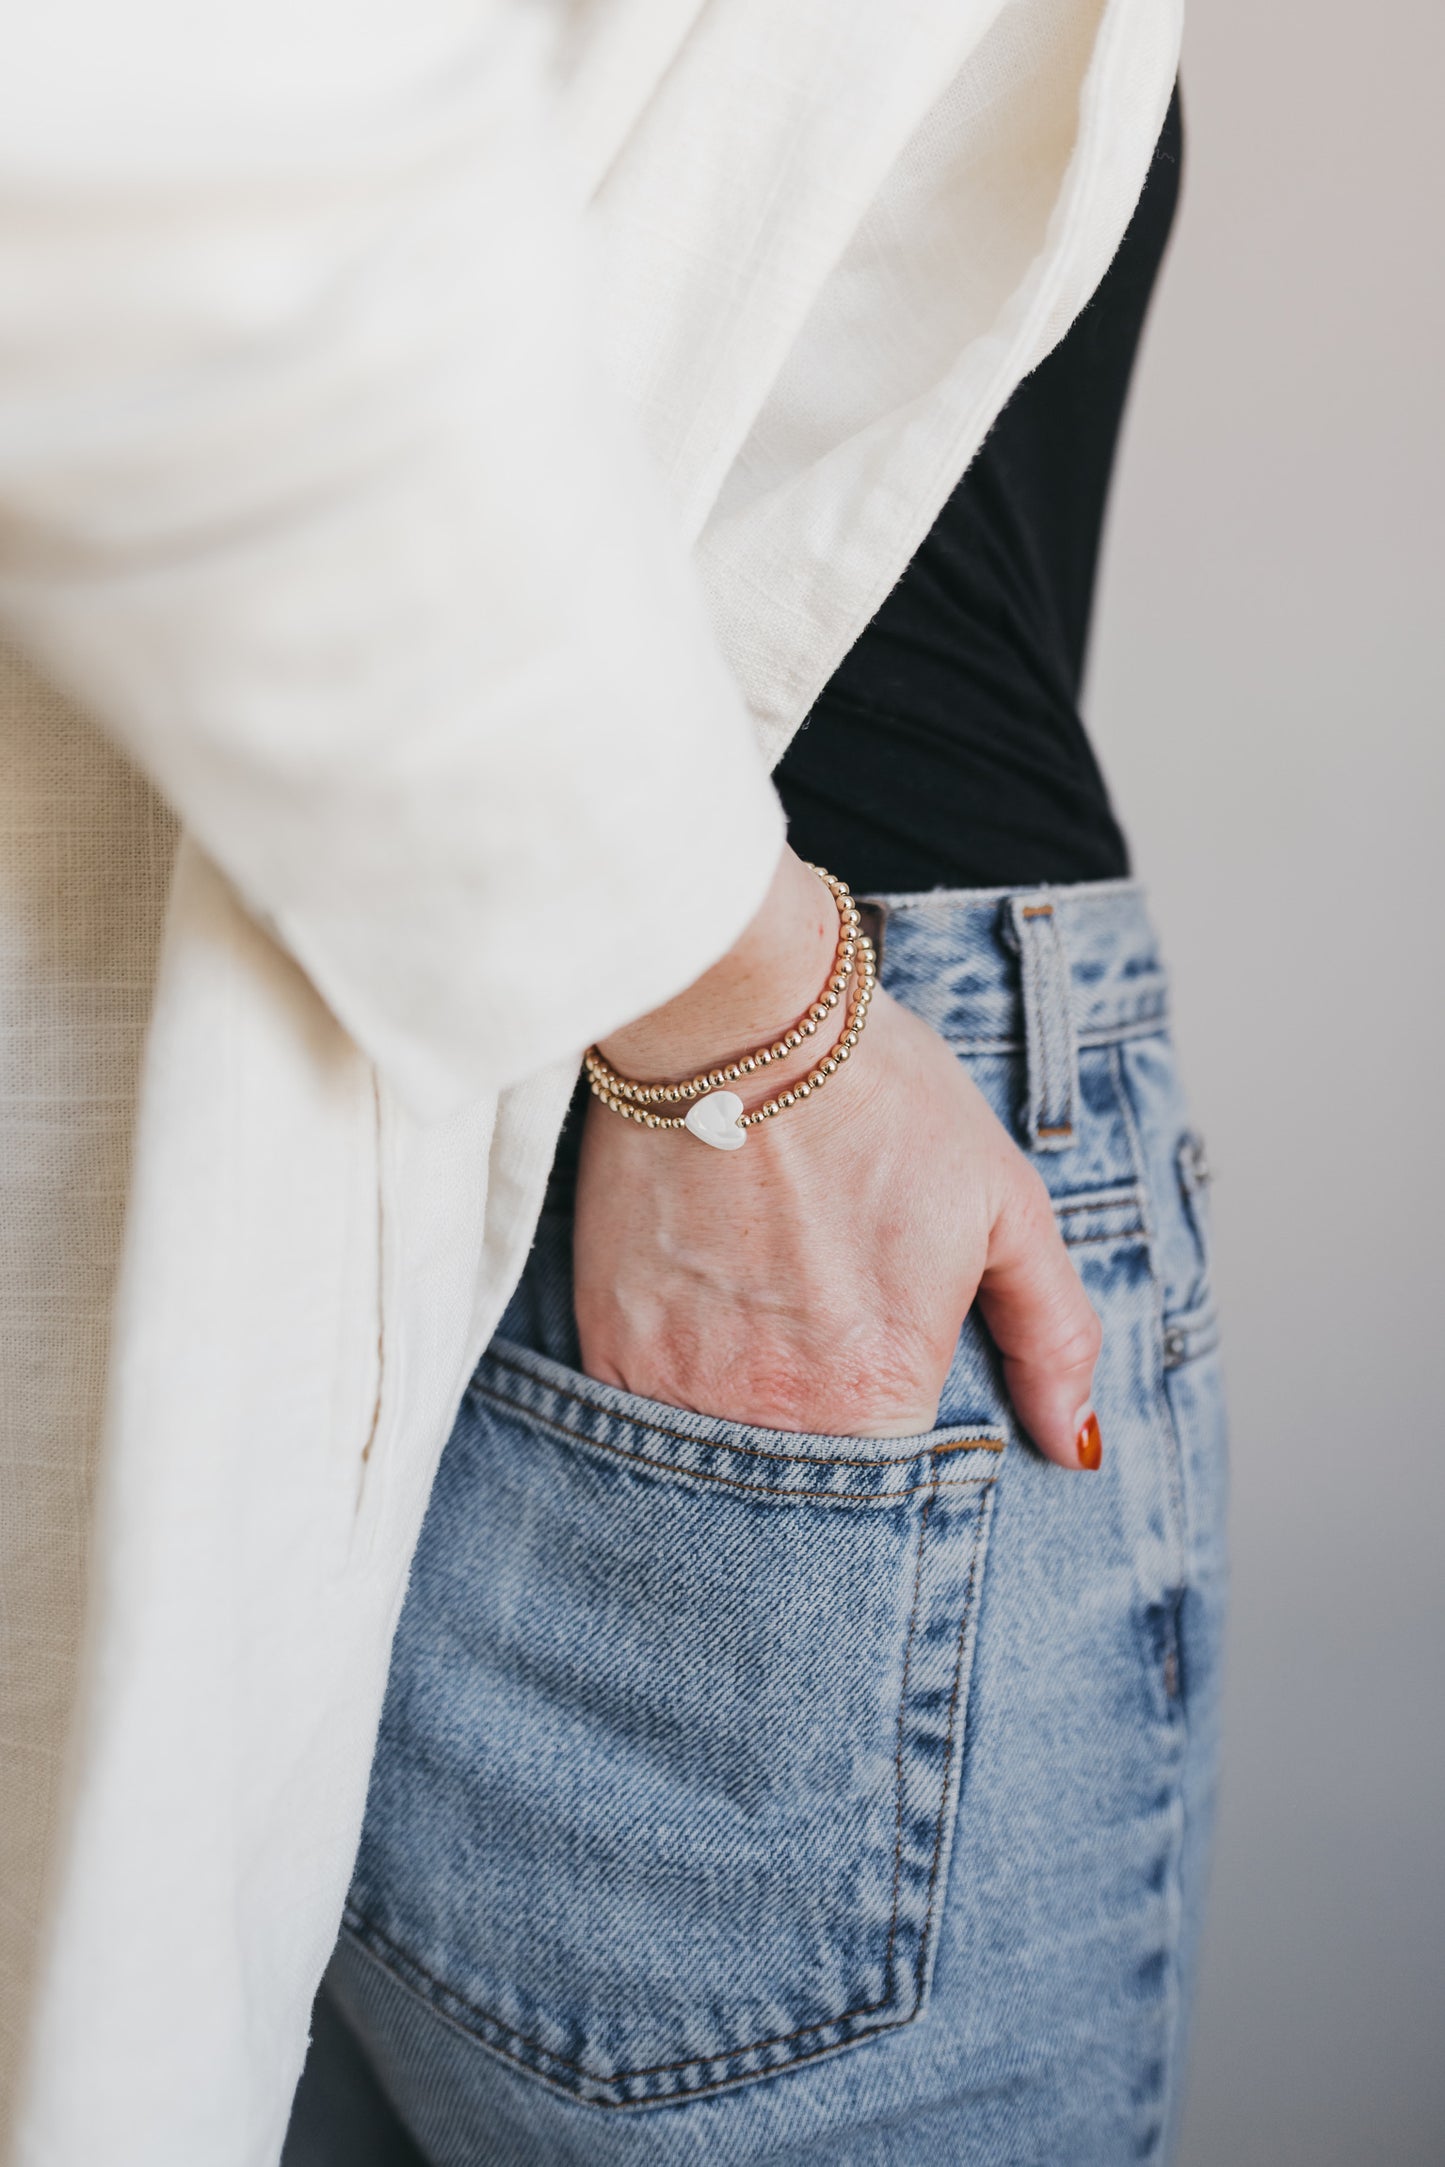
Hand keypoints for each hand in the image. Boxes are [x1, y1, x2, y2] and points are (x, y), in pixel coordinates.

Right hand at [573, 849, 1102, 1463]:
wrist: (736, 1017)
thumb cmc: (882, 1098)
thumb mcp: (1005, 1204)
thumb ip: (1054, 1336)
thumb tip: (1079, 1446)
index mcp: (875, 1392)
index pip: (892, 1506)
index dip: (902, 1470)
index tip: (896, 1413)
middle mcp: (767, 1412)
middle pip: (800, 1499)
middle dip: (821, 1460)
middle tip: (830, 1361)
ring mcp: (675, 1384)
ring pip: (718, 1465)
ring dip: (750, 1426)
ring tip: (773, 1338)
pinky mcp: (608, 1345)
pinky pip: (647, 1416)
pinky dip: (681, 1391)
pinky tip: (711, 1322)